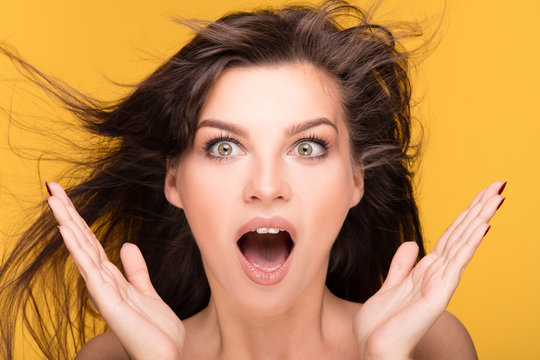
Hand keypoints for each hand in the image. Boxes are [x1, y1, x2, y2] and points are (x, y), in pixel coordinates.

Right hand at [46, 182, 184, 359]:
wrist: (165, 355)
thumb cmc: (155, 330)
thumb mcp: (146, 291)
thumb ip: (136, 269)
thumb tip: (126, 244)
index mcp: (111, 277)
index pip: (91, 241)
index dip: (79, 219)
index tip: (66, 197)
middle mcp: (103, 280)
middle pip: (82, 240)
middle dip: (68, 213)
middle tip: (52, 187)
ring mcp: (103, 290)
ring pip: (82, 249)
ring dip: (68, 224)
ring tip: (54, 200)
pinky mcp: (108, 300)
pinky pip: (90, 270)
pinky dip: (77, 250)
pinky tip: (67, 231)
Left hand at [353, 181, 505, 359]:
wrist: (376, 348)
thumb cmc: (382, 323)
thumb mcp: (390, 286)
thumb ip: (401, 266)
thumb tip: (413, 243)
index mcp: (426, 270)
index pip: (450, 236)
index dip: (464, 215)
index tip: (480, 195)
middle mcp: (437, 274)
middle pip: (461, 234)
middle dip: (478, 209)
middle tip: (497, 186)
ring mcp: (440, 283)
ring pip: (463, 244)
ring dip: (479, 219)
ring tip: (497, 198)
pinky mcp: (438, 294)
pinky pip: (456, 263)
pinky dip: (469, 244)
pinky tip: (482, 227)